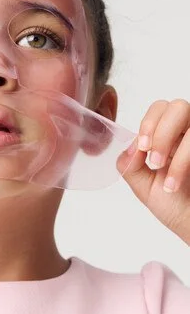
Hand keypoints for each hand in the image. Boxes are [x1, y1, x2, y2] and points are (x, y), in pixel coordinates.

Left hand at [116, 99, 189, 244]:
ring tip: (168, 180)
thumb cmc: (175, 206)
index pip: (159, 109)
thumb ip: (130, 165)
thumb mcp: (144, 186)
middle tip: (155, 161)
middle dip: (162, 132)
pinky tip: (176, 183)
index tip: (143, 147)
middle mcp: (187, 134)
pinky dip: (185, 161)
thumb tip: (129, 148)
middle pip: (178, 107)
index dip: (149, 123)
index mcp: (168, 136)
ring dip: (176, 149)